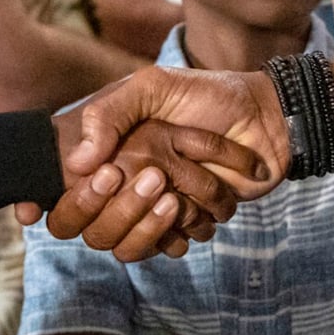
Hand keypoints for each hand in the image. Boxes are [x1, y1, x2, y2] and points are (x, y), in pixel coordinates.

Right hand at [17, 107, 263, 261]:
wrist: (265, 119)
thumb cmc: (208, 95)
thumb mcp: (154, 86)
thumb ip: (110, 114)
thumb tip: (76, 162)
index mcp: (107, 150)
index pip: (68, 194)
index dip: (77, 199)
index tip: (107, 178)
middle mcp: (122, 182)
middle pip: (96, 228)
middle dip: (128, 208)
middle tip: (158, 179)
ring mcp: (152, 206)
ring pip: (129, 244)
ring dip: (159, 222)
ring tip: (181, 196)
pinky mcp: (183, 223)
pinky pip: (166, 248)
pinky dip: (185, 233)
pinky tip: (200, 211)